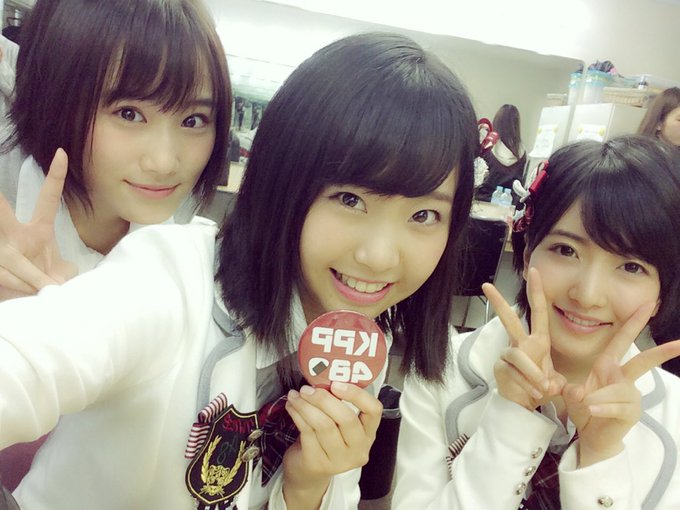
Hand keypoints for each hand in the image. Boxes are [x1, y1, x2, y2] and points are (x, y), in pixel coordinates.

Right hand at [0, 148, 76, 299]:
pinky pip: (6, 276)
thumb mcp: (61, 273)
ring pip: (12, 261)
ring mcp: (1, 249)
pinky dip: (22, 288)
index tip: (62, 154)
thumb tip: (64, 281)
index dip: (55, 177)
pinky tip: (29, 293)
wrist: (24, 299)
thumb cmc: (45, 281)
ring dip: (31, 280)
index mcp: (38, 229)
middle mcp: (14, 234)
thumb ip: (66, 271)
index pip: (47, 199)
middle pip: (0, 210)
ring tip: (46, 290)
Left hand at [282, 381, 381, 508]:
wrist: (308, 473)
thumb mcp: (339, 424)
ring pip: (323, 425)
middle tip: (307, 388)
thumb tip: (322, 379)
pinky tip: (291, 406)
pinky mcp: (318, 463)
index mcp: (368, 434)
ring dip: (305, 405)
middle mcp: (359, 449)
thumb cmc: (325, 440)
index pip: (374, 411)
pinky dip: (297, 415)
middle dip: (323, 399)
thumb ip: (339, 404)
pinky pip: (307, 432)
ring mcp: (339, 460)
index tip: (336, 384)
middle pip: (346, 418)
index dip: (357, 394)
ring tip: (295, 395)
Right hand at [484, 268, 565, 410]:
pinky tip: (534, 394)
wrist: (524, 406)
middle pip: (509, 319)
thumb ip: (560, 382)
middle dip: (499, 302)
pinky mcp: (500, 367)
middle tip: (487, 285)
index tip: (533, 271)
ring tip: (542, 389)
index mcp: (537, 341)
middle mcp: (521, 344)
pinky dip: (528, 385)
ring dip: (533, 374)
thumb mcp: (557, 382)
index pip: (538, 311)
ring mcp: (508, 355)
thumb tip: (555, 386)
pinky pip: (515, 372)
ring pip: (518, 355)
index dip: (537, 291)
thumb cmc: (540, 388)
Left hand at [562, 303, 679, 466]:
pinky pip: (617, 406)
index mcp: (608, 366)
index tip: (648, 305)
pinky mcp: (631, 412)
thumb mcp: (572, 394)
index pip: (621, 340)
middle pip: (643, 361)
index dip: (634, 322)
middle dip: (662, 352)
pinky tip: (592, 409)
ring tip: (586, 404)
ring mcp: (630, 395)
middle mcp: (622, 378)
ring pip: (617, 390)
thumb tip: (579, 392)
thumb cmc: (585, 408)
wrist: (591, 435)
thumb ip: (572, 389)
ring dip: (598, 397)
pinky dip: (602, 407)